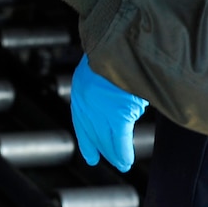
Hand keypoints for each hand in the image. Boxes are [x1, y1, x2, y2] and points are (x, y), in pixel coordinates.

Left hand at [71, 55, 147, 170]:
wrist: (119, 43)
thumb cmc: (115, 48)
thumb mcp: (104, 64)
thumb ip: (106, 82)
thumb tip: (120, 96)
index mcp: (82, 86)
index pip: (82, 119)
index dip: (87, 138)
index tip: (91, 155)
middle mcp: (86, 101)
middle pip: (95, 132)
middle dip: (103, 148)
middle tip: (113, 161)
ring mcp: (101, 110)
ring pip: (109, 138)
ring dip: (116, 153)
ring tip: (123, 163)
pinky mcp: (116, 116)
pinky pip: (120, 140)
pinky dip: (122, 153)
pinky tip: (125, 162)